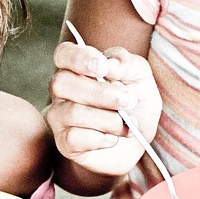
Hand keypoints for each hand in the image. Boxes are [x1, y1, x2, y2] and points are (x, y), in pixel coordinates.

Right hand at [45, 40, 162, 178]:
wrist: (135, 144)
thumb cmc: (134, 106)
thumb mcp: (141, 79)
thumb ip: (128, 63)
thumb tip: (110, 63)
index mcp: (77, 68)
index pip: (64, 54)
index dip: (79, 58)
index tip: (102, 68)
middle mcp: (62, 90)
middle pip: (63, 83)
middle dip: (100, 92)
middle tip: (128, 100)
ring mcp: (59, 117)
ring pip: (73, 112)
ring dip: (108, 119)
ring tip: (128, 124)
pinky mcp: (64, 143)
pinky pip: (74, 138)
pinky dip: (100, 139)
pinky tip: (113, 139)